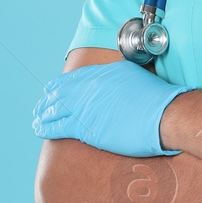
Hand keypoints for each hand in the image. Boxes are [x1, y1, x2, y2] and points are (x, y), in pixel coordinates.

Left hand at [32, 60, 191, 156]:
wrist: (164, 114)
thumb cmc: (157, 99)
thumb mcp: (134, 77)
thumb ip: (118, 79)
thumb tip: (114, 84)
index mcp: (101, 74)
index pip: (73, 78)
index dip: (61, 86)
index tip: (54, 90)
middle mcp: (89, 87)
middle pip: (60, 92)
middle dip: (48, 99)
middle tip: (41, 105)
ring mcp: (85, 106)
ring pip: (55, 108)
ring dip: (43, 113)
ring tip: (37, 117)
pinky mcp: (85, 126)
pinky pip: (58, 126)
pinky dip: (46, 127)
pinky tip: (40, 128)